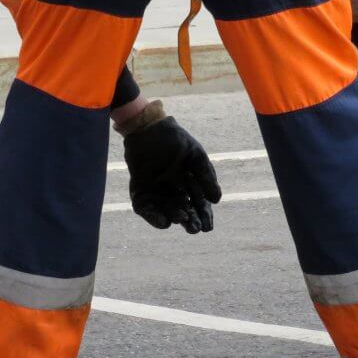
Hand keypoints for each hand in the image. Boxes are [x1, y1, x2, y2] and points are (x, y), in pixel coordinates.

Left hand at [121, 103, 221, 233]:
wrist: (149, 128)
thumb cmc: (174, 140)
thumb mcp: (195, 155)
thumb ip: (206, 176)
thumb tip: (216, 200)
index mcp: (189, 183)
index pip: (198, 205)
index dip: (203, 216)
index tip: (208, 227)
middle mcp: (173, 191)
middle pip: (183, 211)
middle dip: (190, 221)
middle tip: (194, 229)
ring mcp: (156, 192)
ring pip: (166, 211)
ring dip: (174, 218)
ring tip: (182, 220)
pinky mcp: (140, 192)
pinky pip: (145, 209)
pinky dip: (153, 217)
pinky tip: (164, 222)